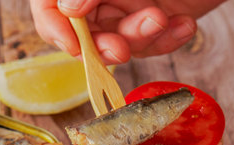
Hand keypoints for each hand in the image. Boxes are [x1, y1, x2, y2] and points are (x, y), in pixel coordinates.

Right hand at [30, 0, 225, 63]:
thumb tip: (67, 9)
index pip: (49, 6)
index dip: (55, 28)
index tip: (72, 44)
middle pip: (84, 33)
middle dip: (104, 45)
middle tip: (120, 49)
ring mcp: (126, 9)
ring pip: (118, 44)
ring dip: (142, 39)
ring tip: (161, 19)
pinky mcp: (153, 23)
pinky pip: (151, 45)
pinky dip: (168, 41)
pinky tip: (184, 26)